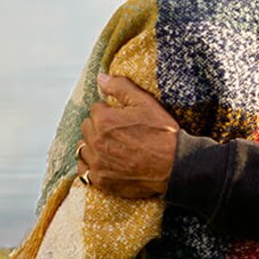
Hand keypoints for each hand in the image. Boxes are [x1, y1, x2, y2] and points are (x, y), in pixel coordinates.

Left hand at [77, 74, 178, 197]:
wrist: (175, 165)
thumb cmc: (162, 133)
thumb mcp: (145, 103)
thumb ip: (120, 87)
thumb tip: (100, 78)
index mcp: (104, 120)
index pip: (96, 109)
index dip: (110, 111)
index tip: (123, 118)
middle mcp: (96, 141)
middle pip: (87, 127)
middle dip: (99, 127)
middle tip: (119, 132)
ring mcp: (98, 162)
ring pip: (83, 148)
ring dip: (93, 145)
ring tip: (111, 146)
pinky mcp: (102, 180)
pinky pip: (84, 170)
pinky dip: (90, 165)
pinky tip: (104, 161)